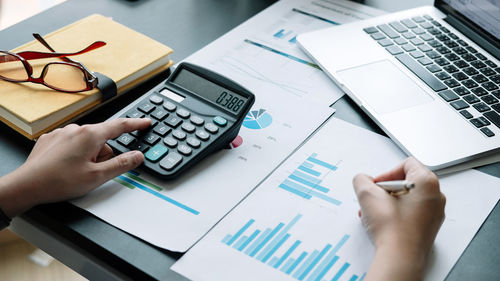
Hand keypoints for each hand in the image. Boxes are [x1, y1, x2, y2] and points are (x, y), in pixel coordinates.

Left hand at [0, 118, 150, 217]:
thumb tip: (137, 156)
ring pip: (87, 143)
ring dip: (88, 156)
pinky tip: (65, 168)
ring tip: (75, 173)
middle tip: (92, 172)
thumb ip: (121, 164)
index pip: (120, 126)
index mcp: (90, 135)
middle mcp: (76, 129)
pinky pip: (72, 144)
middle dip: (103, 155)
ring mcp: (62, 133)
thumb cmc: (58, 181)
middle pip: (102, 140)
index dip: (136, 124)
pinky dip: (74, 155)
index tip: (145, 122)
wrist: (27, 186)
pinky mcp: (51, 139)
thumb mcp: (97, 177)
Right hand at [353, 157, 445, 280]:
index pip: (407, 163)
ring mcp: (434, 213)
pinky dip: (397, 214)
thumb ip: (362, 180)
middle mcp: (436, 196)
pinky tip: (384, 223)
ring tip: (376, 213)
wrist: (400, 257)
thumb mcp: (367, 194)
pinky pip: (412, 213)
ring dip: (389, 202)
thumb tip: (363, 180)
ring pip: (409, 198)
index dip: (387, 172)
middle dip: (386, 189)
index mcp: (427, 183)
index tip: (377, 185)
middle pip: (408, 181)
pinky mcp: (429, 227)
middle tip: (376, 199)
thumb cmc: (392, 228)